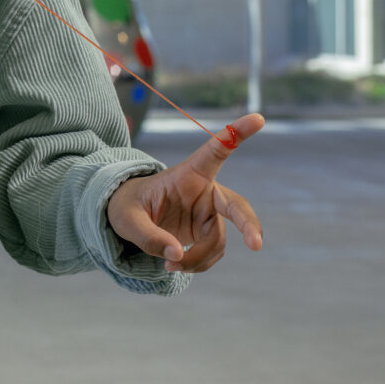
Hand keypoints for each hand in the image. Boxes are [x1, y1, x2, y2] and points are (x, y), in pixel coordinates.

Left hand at [107, 114, 266, 273]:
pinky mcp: (207, 232)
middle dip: (248, 225)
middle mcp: (205, 192)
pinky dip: (196, 264)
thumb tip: (177, 255)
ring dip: (198, 258)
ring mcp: (208, 214)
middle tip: (256, 244)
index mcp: (187, 174)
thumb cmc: (126, 207)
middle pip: (236, 206)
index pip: (216, 150)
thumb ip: (148, 236)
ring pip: (218, 241)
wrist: (129, 220)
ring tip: (170, 266)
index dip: (236, 134)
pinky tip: (176, 264)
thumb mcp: (126, 219)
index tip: (258, 118)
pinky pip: (212, 254)